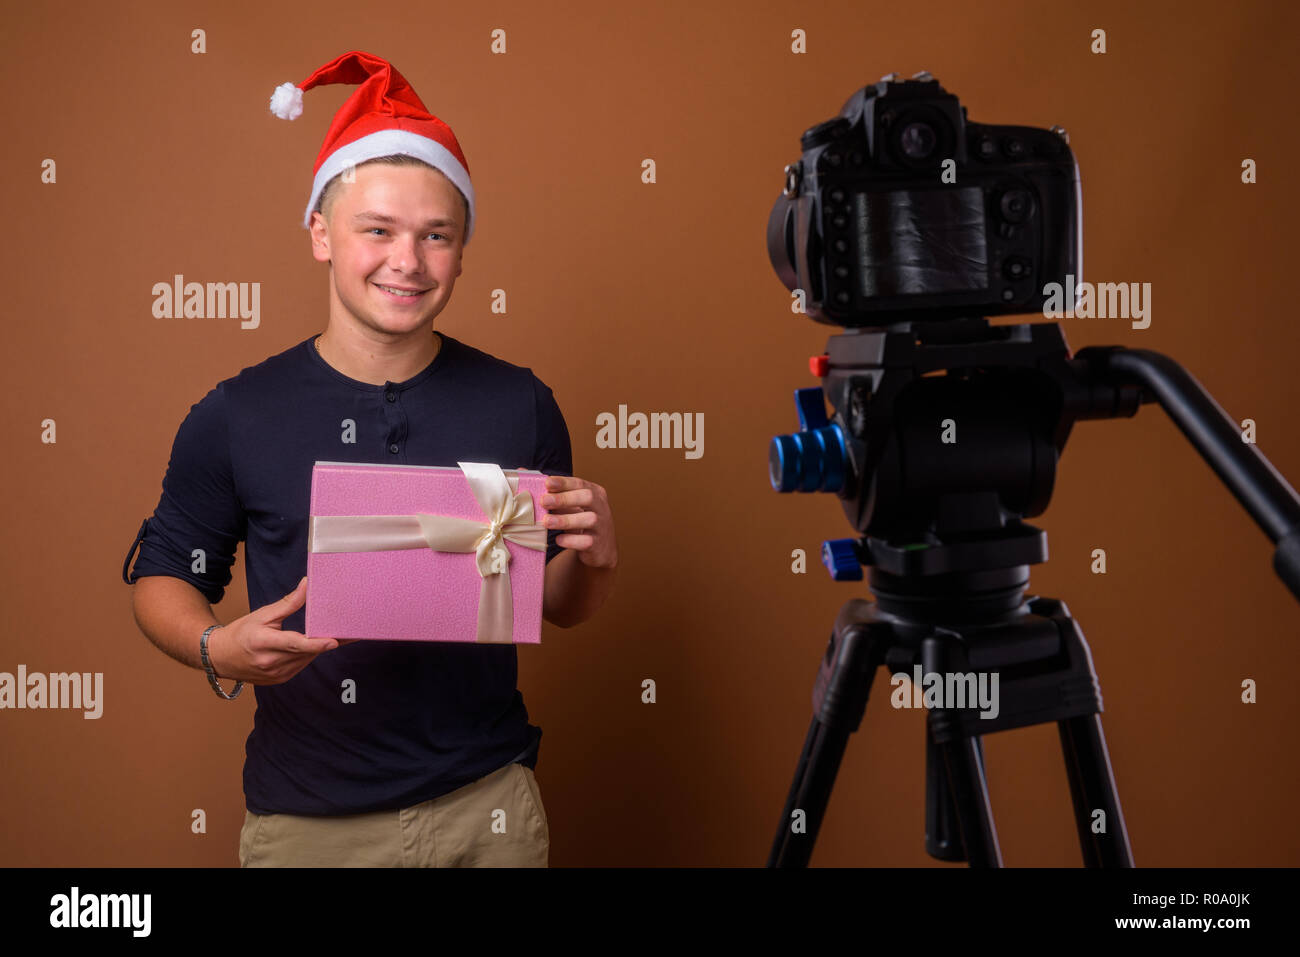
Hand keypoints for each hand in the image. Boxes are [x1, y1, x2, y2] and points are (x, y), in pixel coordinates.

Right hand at [207, 577, 350, 684]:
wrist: (220, 657)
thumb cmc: (241, 633)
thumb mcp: (262, 614)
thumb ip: (288, 604)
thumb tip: (307, 585)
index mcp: (264, 643)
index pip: (295, 644)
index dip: (316, 643)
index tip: (334, 641)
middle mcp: (271, 662)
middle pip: (306, 652)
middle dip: (327, 640)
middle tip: (350, 630)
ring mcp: (276, 674)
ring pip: (307, 659)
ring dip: (319, 648)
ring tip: (338, 634)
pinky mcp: (280, 680)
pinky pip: (301, 665)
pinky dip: (309, 655)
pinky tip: (316, 644)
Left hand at [539, 474, 616, 568]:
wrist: (599, 548)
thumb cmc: (579, 520)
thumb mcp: (569, 504)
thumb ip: (551, 491)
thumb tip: (523, 472)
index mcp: (594, 492)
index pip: (579, 483)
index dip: (563, 482)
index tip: (547, 483)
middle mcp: (601, 507)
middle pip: (587, 497)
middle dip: (564, 498)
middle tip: (544, 501)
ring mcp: (601, 526)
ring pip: (589, 519)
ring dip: (565, 520)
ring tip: (546, 522)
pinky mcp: (598, 544)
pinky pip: (586, 541)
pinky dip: (571, 541)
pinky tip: (558, 540)